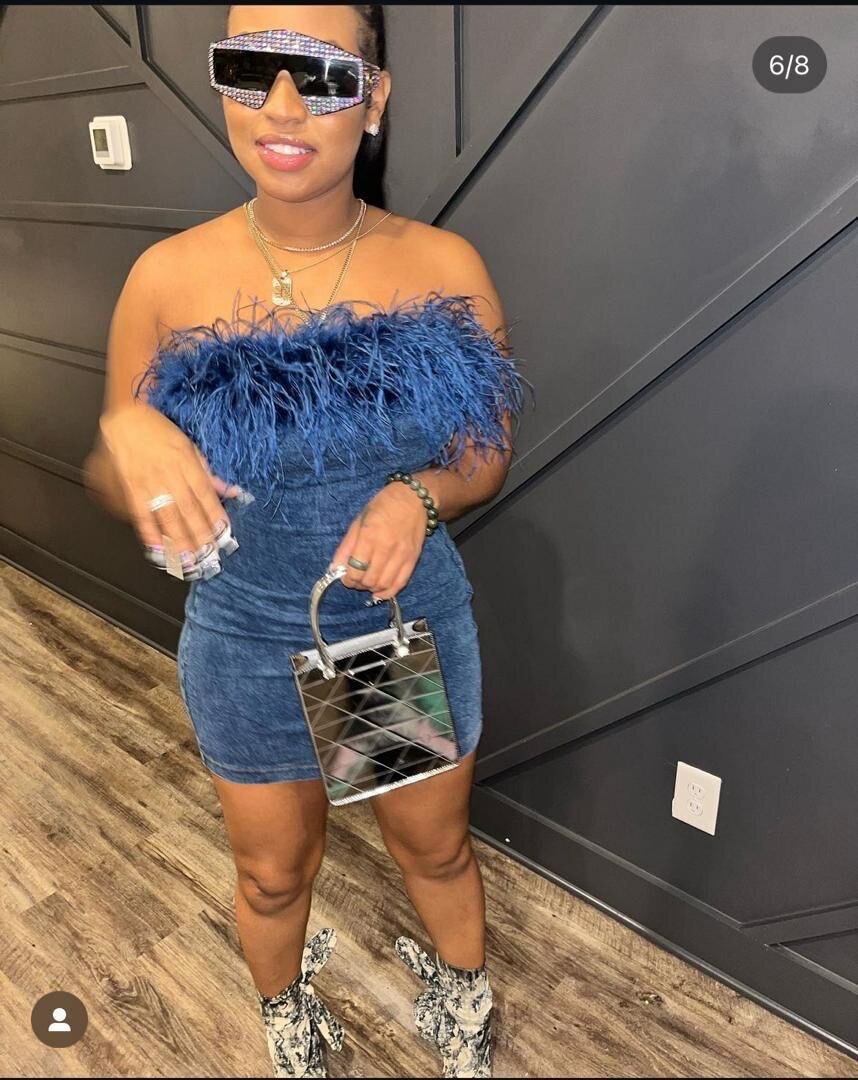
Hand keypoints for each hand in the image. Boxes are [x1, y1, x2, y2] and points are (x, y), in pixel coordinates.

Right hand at [98, 402, 242, 570]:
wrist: (125, 418)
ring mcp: (149, 482)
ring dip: (178, 539)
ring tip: (188, 559)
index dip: (215, 516)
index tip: (223, 534)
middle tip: (208, 554)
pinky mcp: (131, 488)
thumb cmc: (158, 431)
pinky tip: (158, 548)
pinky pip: (141, 514)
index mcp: (186, 462)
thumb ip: (208, 472)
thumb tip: (231, 490)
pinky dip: (149, 533)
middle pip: (188, 509)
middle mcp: (169, 474)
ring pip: (167, 515)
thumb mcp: (190, 446)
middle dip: (199, 534)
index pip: (205, 494)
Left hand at [329, 482, 428, 600]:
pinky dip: (388, 592)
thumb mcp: (359, 520)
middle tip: (355, 578)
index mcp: (370, 536)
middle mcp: (387, 548)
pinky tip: (379, 593)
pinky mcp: (413, 559)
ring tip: (366, 583)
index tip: (344, 576)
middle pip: (369, 579)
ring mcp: (402, 555)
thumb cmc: (383, 505)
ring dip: (371, 588)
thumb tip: (335, 568)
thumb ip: (346, 546)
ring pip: (383, 584)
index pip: (355, 569)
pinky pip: (400, 583)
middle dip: (358, 583)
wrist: (414, 498)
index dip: (347, 578)